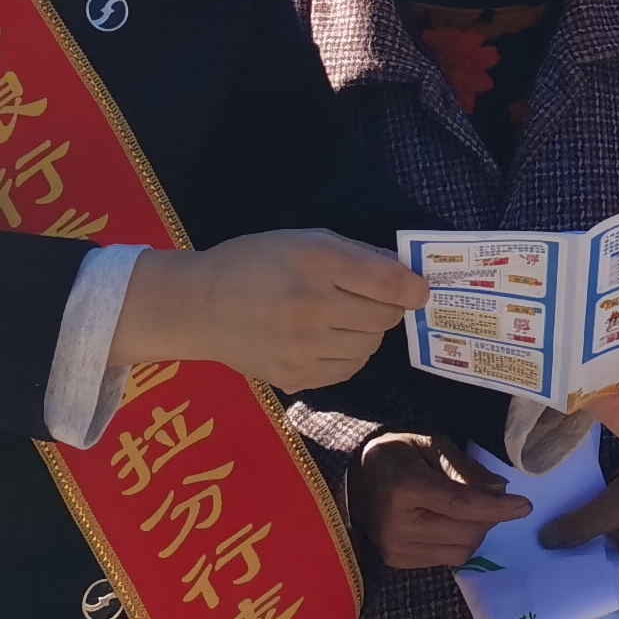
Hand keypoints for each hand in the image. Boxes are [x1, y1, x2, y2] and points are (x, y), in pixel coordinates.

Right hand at [114, 230, 427, 389]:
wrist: (200, 307)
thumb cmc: (256, 263)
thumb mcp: (304, 240)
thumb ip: (356, 256)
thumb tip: (405, 276)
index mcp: (316, 263)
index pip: (387, 283)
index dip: (413, 288)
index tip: (418, 290)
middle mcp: (312, 307)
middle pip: (384, 318)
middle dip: (386, 307)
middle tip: (366, 299)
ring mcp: (303, 348)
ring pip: (370, 347)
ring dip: (366, 332)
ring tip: (339, 318)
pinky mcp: (296, 378)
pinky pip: (349, 370)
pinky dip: (349, 354)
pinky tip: (326, 339)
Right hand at [352, 434, 526, 570]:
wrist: (356, 477)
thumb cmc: (399, 455)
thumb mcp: (433, 445)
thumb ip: (467, 469)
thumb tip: (500, 489)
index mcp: (406, 488)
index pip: (461, 504)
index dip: (496, 507)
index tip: (524, 506)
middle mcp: (399, 524)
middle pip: (466, 532)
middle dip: (489, 518)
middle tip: (491, 500)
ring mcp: (396, 548)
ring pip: (461, 551)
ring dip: (477, 532)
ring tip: (469, 511)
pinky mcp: (397, 562)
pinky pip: (446, 560)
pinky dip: (459, 543)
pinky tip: (450, 524)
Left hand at [545, 470, 618, 612]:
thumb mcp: (616, 506)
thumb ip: (583, 524)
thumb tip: (545, 541)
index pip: (599, 608)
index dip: (570, 604)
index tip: (540, 596)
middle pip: (591, 601)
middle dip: (563, 591)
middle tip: (532, 581)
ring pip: (589, 587)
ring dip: (566, 577)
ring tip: (535, 570)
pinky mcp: (614, 565)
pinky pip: (591, 572)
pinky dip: (573, 565)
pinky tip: (551, 556)